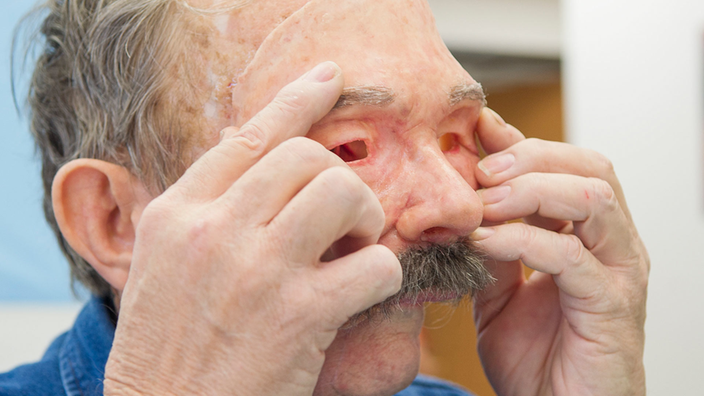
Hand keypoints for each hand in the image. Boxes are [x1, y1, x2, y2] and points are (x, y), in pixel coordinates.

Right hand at [102, 62, 401, 395]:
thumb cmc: (168, 349)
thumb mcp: (163, 266)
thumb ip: (205, 210)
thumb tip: (252, 153)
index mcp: (176, 215)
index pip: (247, 136)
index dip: (296, 101)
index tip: (329, 80)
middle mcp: (213, 231)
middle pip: (304, 157)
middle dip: (339, 179)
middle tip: (344, 218)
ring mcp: (257, 270)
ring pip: (341, 192)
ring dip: (363, 216)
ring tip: (353, 246)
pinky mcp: (300, 315)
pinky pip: (373, 263)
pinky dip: (381, 273)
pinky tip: (363, 292)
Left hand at [471, 108, 648, 395]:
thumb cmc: (535, 358)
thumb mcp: (498, 292)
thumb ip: (490, 247)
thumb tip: (464, 202)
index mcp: (587, 234)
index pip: (564, 166)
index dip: (519, 142)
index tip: (474, 128)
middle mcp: (611, 244)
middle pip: (588, 167)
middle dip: (529, 155)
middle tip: (478, 169)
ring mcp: (617, 272)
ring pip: (591, 198)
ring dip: (529, 189)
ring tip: (481, 203)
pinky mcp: (611, 305)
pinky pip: (571, 256)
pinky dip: (523, 239)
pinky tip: (484, 242)